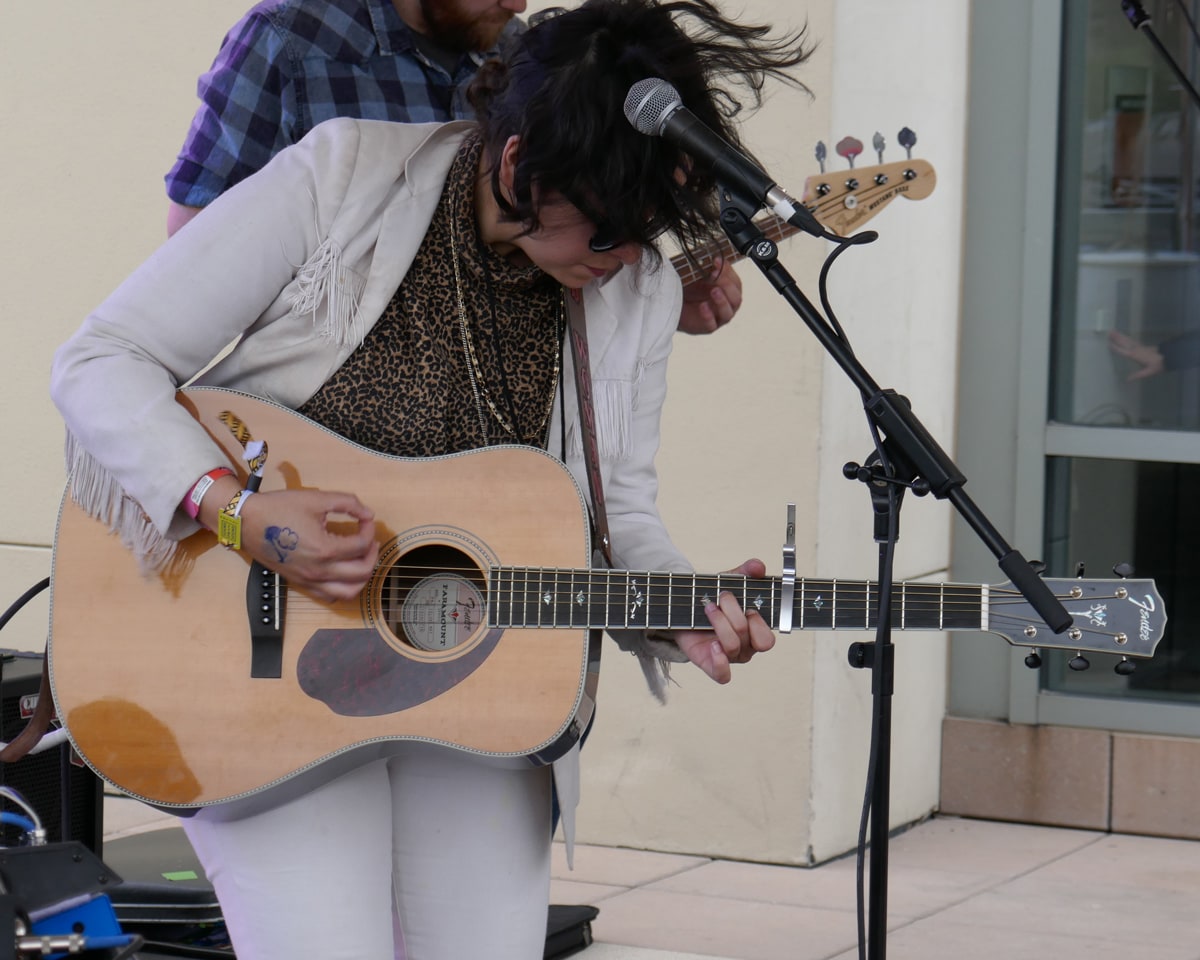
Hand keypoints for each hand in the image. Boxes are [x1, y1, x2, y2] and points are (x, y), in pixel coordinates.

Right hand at [230, 488, 378, 602]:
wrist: (247, 522)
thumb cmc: (279, 508)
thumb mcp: (316, 498)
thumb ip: (348, 503)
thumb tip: (368, 514)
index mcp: (325, 550)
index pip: (362, 545)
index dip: (369, 529)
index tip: (365, 519)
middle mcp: (319, 571)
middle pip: (362, 572)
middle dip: (372, 554)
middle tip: (369, 540)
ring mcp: (309, 580)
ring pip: (349, 592)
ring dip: (362, 577)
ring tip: (361, 558)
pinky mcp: (301, 583)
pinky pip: (330, 596)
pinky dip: (344, 587)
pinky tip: (344, 571)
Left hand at [672, 558, 774, 682]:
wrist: (684, 607)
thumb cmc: (713, 597)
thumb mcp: (728, 581)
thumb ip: (745, 572)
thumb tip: (758, 566)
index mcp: (754, 632)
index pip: (767, 640)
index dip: (759, 624)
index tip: (749, 606)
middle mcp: (745, 648)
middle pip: (751, 641)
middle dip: (736, 616)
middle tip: (723, 598)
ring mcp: (728, 657)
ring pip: (733, 647)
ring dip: (720, 622)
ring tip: (708, 607)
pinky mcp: (709, 663)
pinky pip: (722, 675)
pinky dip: (720, 662)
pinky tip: (712, 645)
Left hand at [677, 256, 742, 334]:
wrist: (673, 303)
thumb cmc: (689, 289)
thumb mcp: (698, 275)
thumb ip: (708, 269)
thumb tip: (716, 260)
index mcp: (727, 292)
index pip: (736, 283)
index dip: (729, 272)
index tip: (717, 261)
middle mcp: (726, 305)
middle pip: (736, 298)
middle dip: (727, 285)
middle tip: (715, 275)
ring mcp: (717, 318)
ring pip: (728, 313)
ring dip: (722, 301)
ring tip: (713, 291)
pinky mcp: (706, 327)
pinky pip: (712, 325)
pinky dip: (708, 316)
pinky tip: (702, 306)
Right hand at [1108, 330, 1164, 380]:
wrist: (1169, 357)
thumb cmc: (1158, 365)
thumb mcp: (1148, 372)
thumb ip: (1138, 375)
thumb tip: (1127, 380)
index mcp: (1135, 356)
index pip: (1123, 351)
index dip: (1116, 348)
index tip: (1108, 344)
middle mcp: (1136, 349)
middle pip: (1125, 343)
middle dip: (1117, 338)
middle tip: (1110, 332)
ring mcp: (1139, 347)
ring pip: (1128, 340)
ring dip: (1121, 336)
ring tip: (1114, 331)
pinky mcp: (1142, 346)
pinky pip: (1132, 340)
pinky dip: (1127, 337)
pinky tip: (1124, 336)